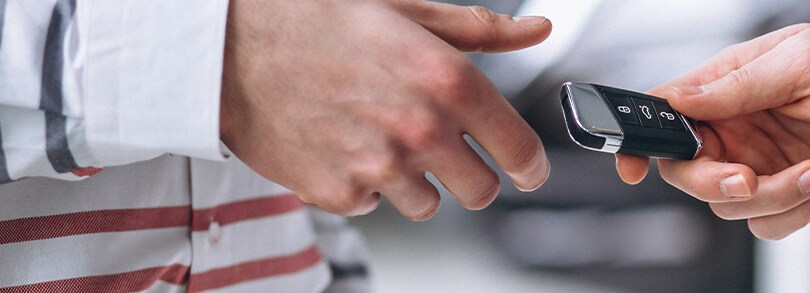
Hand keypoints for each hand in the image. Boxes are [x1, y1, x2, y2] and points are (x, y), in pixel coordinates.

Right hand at [220, 0, 552, 220]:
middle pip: (480, 190)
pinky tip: (343, 144)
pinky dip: (364, 185)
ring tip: (380, 136)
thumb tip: (536, 30)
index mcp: (447, 80)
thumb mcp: (405, 11)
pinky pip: (373, 205)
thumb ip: (479, 29)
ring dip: (416, 180)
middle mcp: (420, 129)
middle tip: (444, 149)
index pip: (519, 148)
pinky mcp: (339, 193)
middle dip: (471, 174)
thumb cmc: (316, 19)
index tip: (528, 169)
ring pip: (429, 204)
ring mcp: (379, 167)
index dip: (531, 164)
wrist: (228, 47)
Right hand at [615, 24, 809, 239]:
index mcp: (730, 84)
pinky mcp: (791, 194)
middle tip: (749, 178)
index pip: (665, 110)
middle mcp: (739, 126)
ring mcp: (763, 162)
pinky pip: (766, 224)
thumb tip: (681, 100)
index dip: (640, 138)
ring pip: (728, 204)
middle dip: (714, 182)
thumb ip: (737, 84)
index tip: (632, 165)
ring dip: (772, 196)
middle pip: (688, 170)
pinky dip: (793, 212)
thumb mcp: (802, 60)